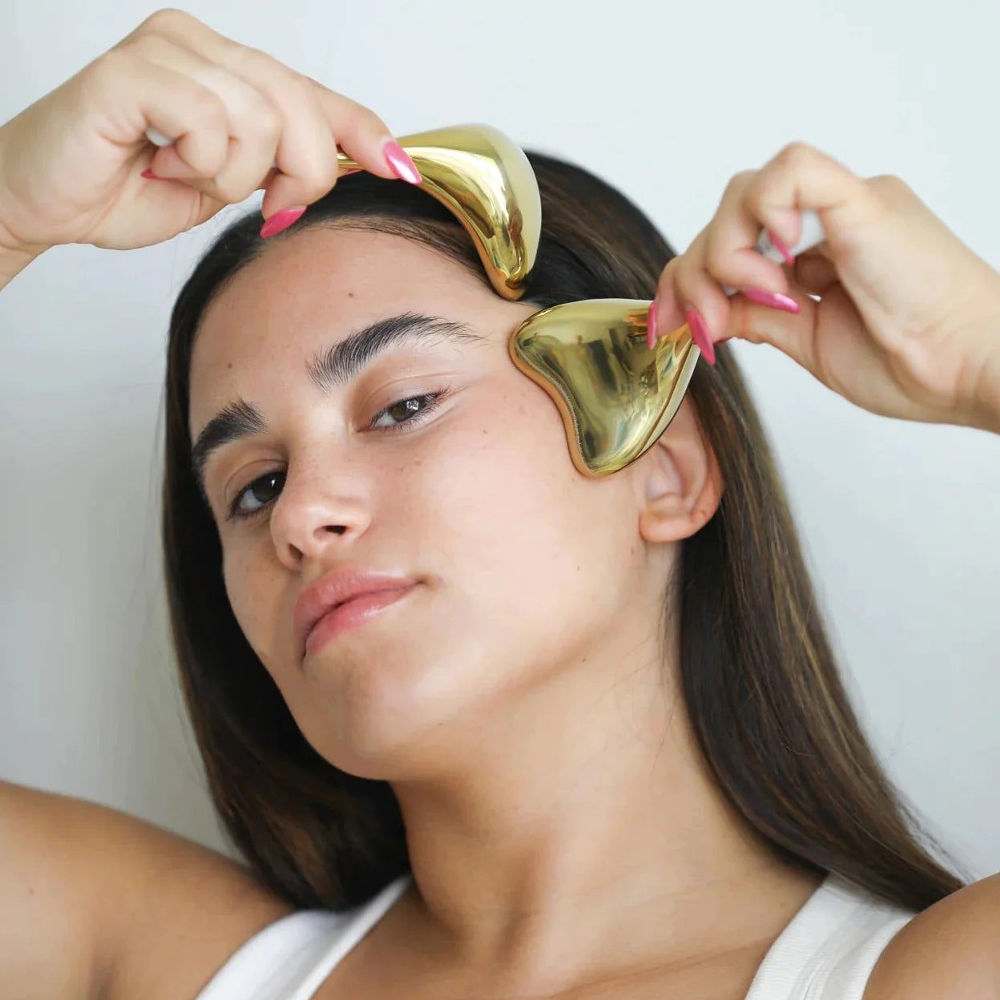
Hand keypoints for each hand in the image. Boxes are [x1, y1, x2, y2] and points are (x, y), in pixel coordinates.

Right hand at [0, 8, 419, 255]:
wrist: (46, 205)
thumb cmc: (127, 190)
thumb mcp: (227, 182)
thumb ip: (279, 163)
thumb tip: (347, 162)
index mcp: (226, 66)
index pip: (313, 93)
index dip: (362, 130)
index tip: (400, 169)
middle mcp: (199, 42)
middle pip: (301, 106)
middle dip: (301, 173)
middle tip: (265, 203)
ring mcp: (164, 49)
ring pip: (260, 119)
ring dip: (234, 175)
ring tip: (187, 176)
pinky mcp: (130, 72)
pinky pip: (210, 122)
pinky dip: (198, 162)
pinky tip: (161, 163)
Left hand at [650, 141, 999, 432]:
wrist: (970, 369)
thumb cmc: (912, 363)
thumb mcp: (810, 343)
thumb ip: (761, 319)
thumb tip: (715, 311)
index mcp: (819, 253)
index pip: (729, 241)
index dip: (686, 279)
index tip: (669, 325)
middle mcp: (828, 221)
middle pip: (726, 218)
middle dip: (693, 276)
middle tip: (706, 326)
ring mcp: (846, 206)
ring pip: (746, 191)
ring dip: (725, 254)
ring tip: (761, 299)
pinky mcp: (863, 201)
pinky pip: (794, 169)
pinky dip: (766, 211)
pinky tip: (777, 258)